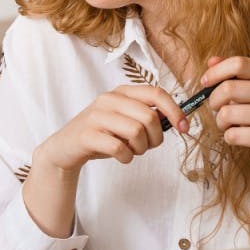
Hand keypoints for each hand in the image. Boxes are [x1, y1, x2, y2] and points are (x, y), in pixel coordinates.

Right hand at [36, 84, 187, 172]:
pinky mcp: (87, 135)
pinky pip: (119, 148)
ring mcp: (96, 116)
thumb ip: (147, 116)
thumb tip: (178, 120)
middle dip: (155, 138)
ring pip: (136, 132)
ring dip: (140, 149)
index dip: (175, 110)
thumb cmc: (101, 135)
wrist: (65, 148)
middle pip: (149, 117)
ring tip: (131, 151)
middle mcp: (108, 99)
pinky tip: (120, 157)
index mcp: (121, 92)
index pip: (156, 93)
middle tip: (147, 147)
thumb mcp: (124, 120)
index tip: (184, 128)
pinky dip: (125, 157)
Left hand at [201, 55, 249, 174]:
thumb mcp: (249, 91)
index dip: (216, 72)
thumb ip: (231, 75)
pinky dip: (229, 137)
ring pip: (227, 113)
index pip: (239, 63)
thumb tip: (211, 60)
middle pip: (228, 88)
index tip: (205, 82)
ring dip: (221, 122)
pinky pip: (232, 135)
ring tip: (231, 124)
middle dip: (214, 100)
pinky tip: (241, 137)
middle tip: (216, 108)